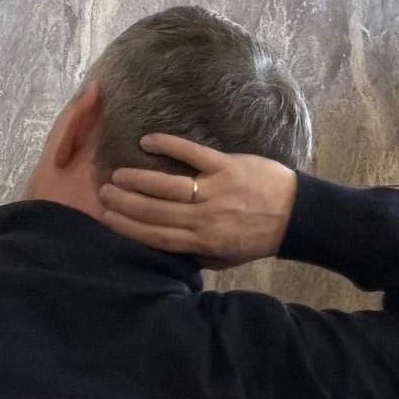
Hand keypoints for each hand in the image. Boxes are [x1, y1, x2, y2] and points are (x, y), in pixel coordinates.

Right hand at [98, 132, 297, 268]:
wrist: (296, 215)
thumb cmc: (258, 238)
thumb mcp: (225, 258)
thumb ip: (195, 254)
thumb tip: (164, 249)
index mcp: (203, 242)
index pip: (156, 235)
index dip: (128, 227)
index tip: (106, 218)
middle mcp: (205, 217)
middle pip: (155, 211)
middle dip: (125, 203)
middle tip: (102, 192)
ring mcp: (215, 189)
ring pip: (168, 185)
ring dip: (139, 179)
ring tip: (117, 174)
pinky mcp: (227, 165)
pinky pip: (192, 154)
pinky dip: (169, 146)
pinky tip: (148, 141)